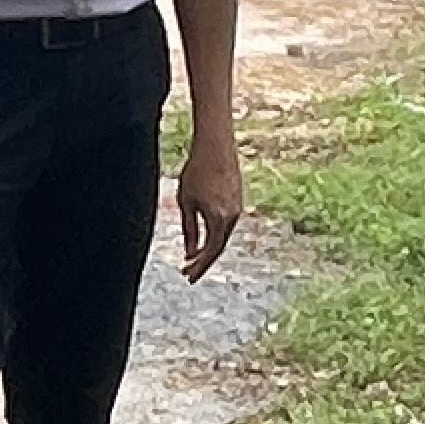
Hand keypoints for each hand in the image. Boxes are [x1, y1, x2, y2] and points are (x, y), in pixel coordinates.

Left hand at [178, 125, 242, 281]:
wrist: (216, 146)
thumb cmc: (197, 171)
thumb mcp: (187, 202)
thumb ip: (189, 229)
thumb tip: (190, 252)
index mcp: (219, 218)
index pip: (211, 251)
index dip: (199, 266)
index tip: (188, 277)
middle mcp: (232, 216)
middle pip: (218, 247)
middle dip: (202, 262)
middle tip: (187, 273)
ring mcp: (237, 209)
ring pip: (223, 236)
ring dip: (208, 249)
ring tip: (192, 259)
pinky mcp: (237, 202)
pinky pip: (226, 225)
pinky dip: (214, 235)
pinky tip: (203, 239)